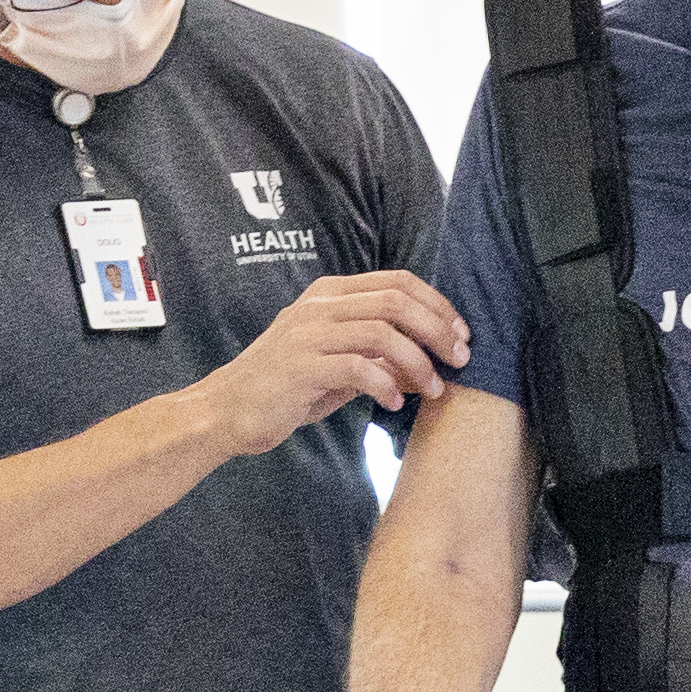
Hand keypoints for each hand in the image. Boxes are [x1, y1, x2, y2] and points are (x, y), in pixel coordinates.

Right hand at [203, 273, 468, 462]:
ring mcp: (308, 333)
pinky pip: (358, 368)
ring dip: (418, 363)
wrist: (228, 410)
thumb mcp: (339, 362)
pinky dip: (385, 385)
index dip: (438, 304)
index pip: (398, 281)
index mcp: (330, 293)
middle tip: (460, 360)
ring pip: (382, 333)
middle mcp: (319, 305)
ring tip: (434, 389)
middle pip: (397, 301)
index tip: (462, 334)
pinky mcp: (300, 366)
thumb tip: (432, 362)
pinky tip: (393, 403)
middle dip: (438, 330)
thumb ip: (379, 355)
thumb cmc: (288, 387)